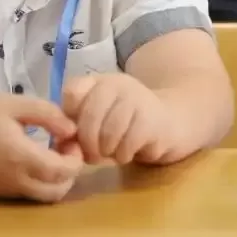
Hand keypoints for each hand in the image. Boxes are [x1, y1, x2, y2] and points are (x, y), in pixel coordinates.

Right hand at [0, 95, 83, 202]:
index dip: (75, 158)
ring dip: (55, 179)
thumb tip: (71, 129)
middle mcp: (16, 181)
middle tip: (65, 148)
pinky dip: (39, 181)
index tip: (71, 139)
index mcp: (21, 157)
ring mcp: (6, 191)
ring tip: (50, 152)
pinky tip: (32, 158)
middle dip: (70, 173)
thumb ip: (47, 114)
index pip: (62, 171)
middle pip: (57, 191)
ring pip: (43, 197)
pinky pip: (28, 194)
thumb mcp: (14, 104)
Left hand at [62, 74, 177, 165]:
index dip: (68, 117)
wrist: (174, 120)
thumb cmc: (127, 124)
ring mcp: (138, 99)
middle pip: (89, 116)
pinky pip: (127, 145)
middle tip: (92, 155)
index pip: (73, 91)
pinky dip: (123, 155)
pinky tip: (128, 153)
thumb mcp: (100, 119)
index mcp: (100, 81)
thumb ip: (78, 127)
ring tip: (112, 153)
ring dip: (106, 151)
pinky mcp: (153, 120)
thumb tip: (62, 147)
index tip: (75, 133)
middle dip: (87, 143)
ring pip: (108, 133)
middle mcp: (118, 84)